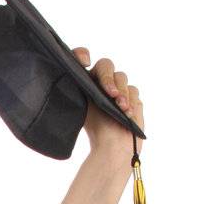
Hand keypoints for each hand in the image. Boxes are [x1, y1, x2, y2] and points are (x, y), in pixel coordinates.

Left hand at [71, 46, 144, 165]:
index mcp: (84, 82)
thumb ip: (76, 92)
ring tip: (120, 107)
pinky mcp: (132, 97)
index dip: (81, 54)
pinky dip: (131, 102)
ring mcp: (117, 89)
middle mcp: (100, 82)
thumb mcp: (79, 110)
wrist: (111, 149)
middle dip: (108, 77)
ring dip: (122, 91)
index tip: (85, 62)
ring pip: (121, 77)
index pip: (80, 59)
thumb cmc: (93, 132)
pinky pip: (133, 91)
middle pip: (106, 65)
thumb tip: (69, 76)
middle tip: (110, 93)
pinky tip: (127, 114)